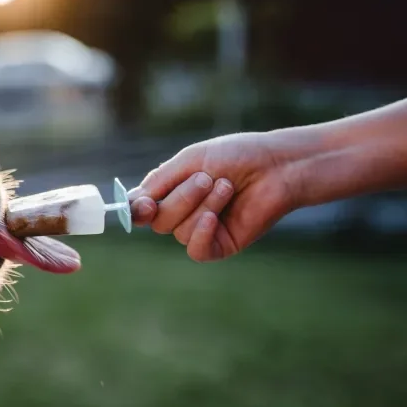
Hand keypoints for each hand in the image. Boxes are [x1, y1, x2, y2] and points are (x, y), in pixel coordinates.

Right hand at [128, 132, 302, 261]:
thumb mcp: (191, 159)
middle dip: (181, 198)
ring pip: (179, 231)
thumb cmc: (237, 156)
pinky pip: (196, 250)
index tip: (143, 204)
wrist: (277, 166)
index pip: (141, 209)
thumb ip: (159, 181)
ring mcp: (201, 231)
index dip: (137, 210)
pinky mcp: (220, 246)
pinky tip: (215, 217)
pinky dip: (202, 233)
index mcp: (171, 191)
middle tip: (207, 178)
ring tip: (227, 187)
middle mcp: (183, 213)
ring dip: (203, 206)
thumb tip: (129, 203)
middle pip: (158, 221)